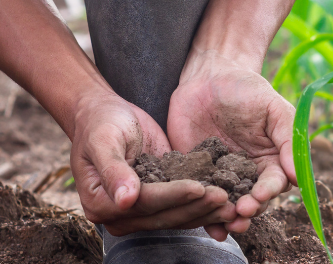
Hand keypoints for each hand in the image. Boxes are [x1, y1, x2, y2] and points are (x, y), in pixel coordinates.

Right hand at [69, 92, 235, 237]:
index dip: (172, 196)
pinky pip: (182, 208)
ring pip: (177, 217)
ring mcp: (140, 212)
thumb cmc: (101, 123)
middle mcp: (121, 215)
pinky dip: (204, 205)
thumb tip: (126, 200)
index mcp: (101, 203)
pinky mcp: (158, 202)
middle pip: (164, 215)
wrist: (105, 115)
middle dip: (196, 207)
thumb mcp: (103, 140)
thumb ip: (113, 169)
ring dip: (205, 211)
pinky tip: (227, 200)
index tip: (198, 187)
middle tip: (225, 197)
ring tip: (231, 203)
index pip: (144, 203)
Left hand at [167, 51, 296, 233]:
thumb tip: (297, 176)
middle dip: (248, 210)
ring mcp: (221, 177)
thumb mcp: (274, 108)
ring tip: (225, 225)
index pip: (274, 183)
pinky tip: (206, 227)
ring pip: (227, 205)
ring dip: (227, 218)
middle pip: (252, 201)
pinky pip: (199, 198)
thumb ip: (288, 138)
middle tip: (241, 213)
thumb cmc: (247, 89)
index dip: (268, 192)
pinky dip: (202, 214)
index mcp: (270, 160)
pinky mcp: (195, 175)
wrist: (208, 76)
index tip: (260, 196)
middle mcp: (247, 174)